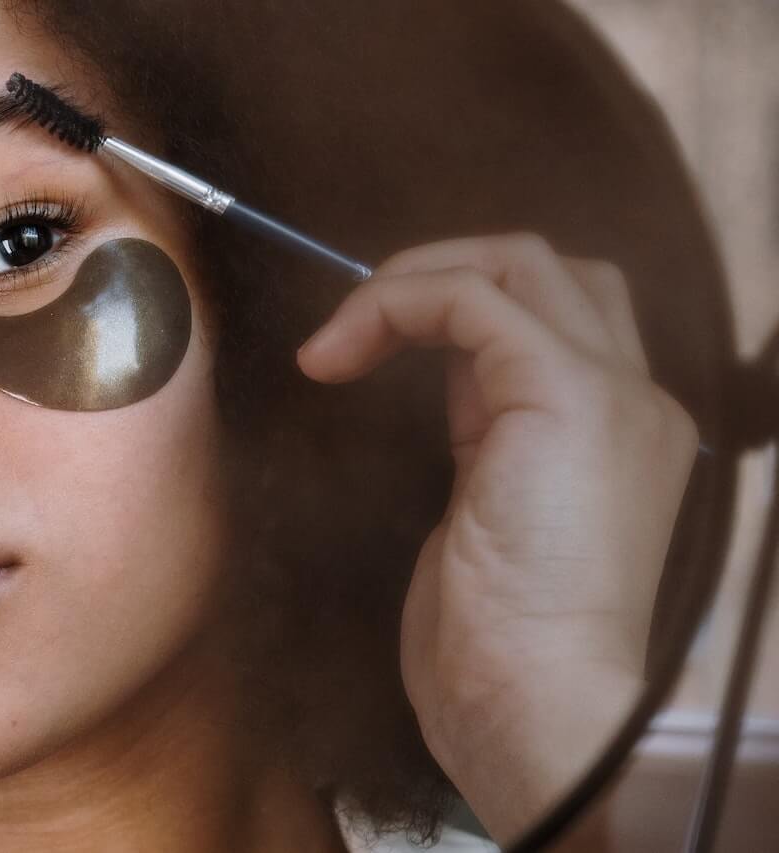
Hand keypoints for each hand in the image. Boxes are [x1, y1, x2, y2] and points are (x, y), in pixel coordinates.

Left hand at [298, 234, 698, 843]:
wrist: (538, 706)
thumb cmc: (500, 644)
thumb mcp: (488, 516)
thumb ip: (484, 438)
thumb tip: (447, 381)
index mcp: (615, 431)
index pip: (552, 317)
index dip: (454, 312)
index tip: (364, 355)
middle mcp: (631, 397)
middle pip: (547, 269)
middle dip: (441, 271)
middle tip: (357, 326)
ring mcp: (609, 390)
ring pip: (518, 262)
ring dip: (412, 278)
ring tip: (340, 337)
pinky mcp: (564, 392)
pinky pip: (470, 298)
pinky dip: (394, 304)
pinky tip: (338, 353)